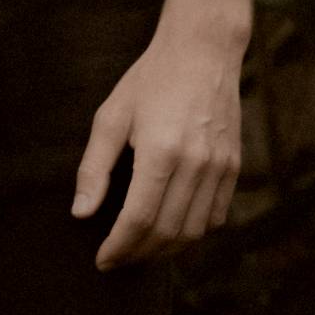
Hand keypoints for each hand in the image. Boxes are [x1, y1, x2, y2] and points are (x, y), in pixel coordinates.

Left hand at [72, 26, 243, 270]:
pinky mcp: (234, 165)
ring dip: (165, 250)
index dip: (119, 247)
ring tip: (138, 252)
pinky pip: (216, 215)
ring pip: (194, 230)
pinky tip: (169, 232)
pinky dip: (192, 232)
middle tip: (116, 261)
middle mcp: (196, 164)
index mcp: (161, 152)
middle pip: (168, 232)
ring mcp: (220, 166)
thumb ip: (93, 169)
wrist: (202, 53)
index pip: (139, 219)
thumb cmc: (148, 82)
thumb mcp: (109, 118)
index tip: (102, 260)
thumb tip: (80, 213)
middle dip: (138, 255)